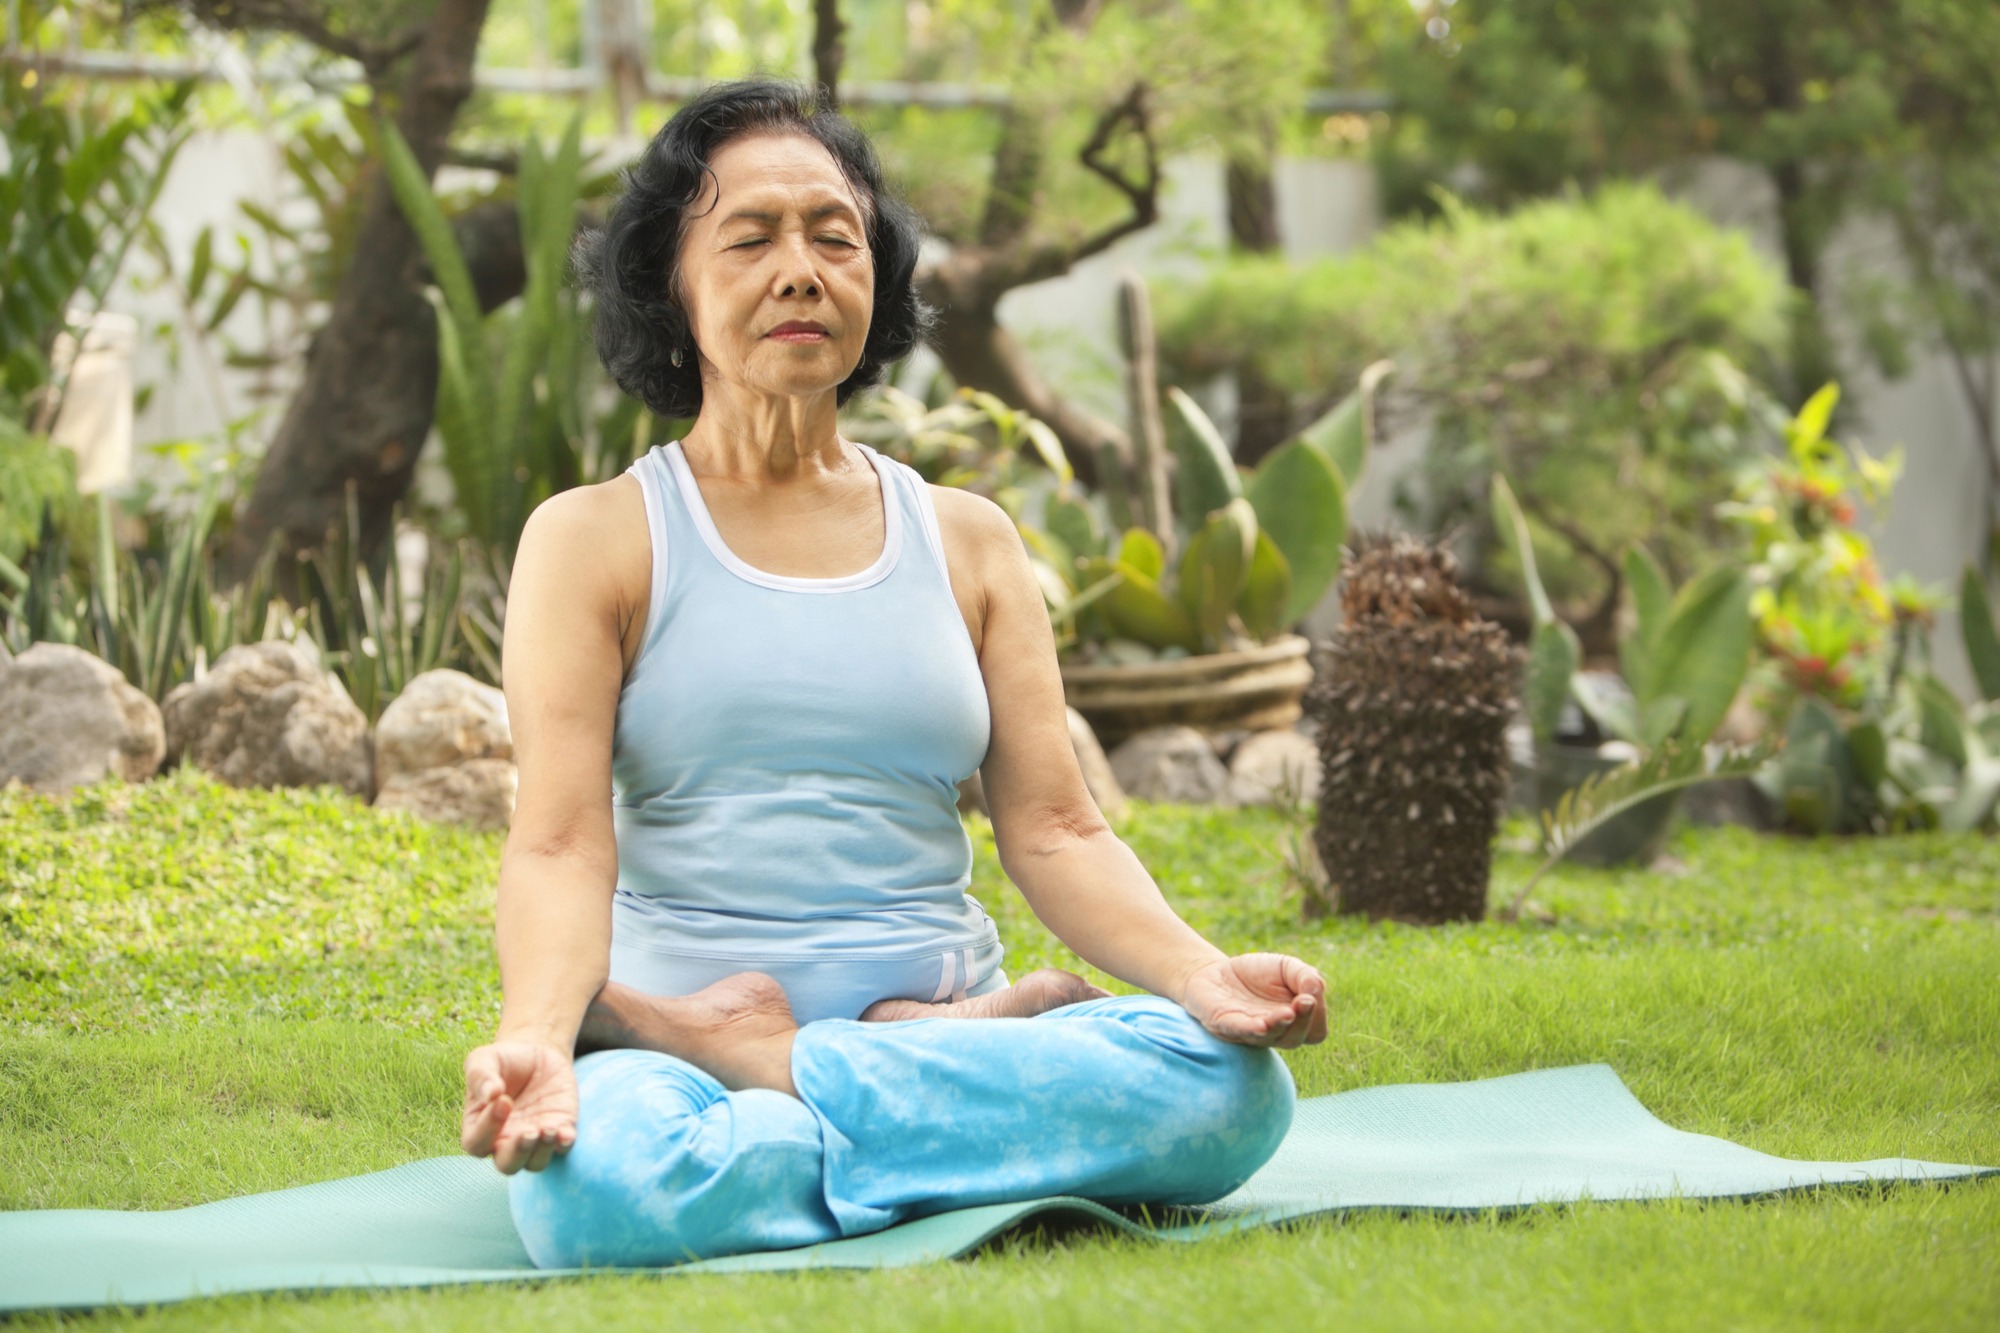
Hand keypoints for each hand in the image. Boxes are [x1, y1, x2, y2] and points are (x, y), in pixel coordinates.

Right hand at [461, 1040, 578, 1174]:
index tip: (503, 1101)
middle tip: (528, 1132)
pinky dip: (564, 1144)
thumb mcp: (484, 1060)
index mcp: (479, 1127)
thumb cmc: (503, 1061)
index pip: (477, 1143)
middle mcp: (505, 1140)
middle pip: (507, 1165)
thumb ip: (480, 1075)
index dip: (488, 1128)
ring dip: (542, 1151)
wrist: (538, 1053)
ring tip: (549, 1129)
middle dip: (517, 1154)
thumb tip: (491, 1093)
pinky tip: (566, 1133)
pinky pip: (563, 1147)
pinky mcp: (560, 1129)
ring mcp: (534, 1138)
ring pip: (535, 1163)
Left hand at [1179, 952, 1327, 1048]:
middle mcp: (1273, 1033)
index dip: (1318, 1017)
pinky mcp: (1223, 1024)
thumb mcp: (1286, 967)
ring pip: (1269, 1037)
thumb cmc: (1255, 974)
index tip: (1310, 996)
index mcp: (1293, 1023)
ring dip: (1279, 1026)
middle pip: (1295, 1038)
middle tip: (1304, 1001)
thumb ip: (1306, 976)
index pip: (1315, 1031)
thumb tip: (1314, 992)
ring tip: (1286, 1013)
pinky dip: (1250, 1029)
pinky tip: (1262, 1025)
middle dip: (1303, 1021)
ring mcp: (1248, 1031)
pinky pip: (1239, 1031)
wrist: (1213, 971)